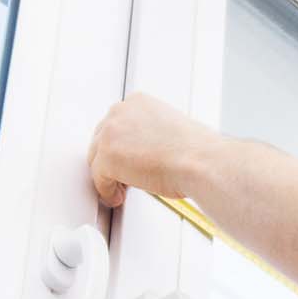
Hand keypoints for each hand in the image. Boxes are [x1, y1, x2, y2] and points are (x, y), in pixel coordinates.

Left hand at [87, 93, 219, 207]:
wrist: (200, 162)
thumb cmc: (195, 152)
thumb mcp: (170, 130)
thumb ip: (149, 135)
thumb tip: (143, 152)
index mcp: (138, 102)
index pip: (117, 124)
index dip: (120, 145)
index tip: (126, 158)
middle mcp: (121, 112)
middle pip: (102, 139)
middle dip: (111, 159)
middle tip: (121, 176)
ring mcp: (110, 133)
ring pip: (97, 158)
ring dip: (107, 175)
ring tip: (119, 188)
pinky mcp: (106, 157)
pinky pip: (98, 178)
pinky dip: (106, 190)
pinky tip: (117, 196)